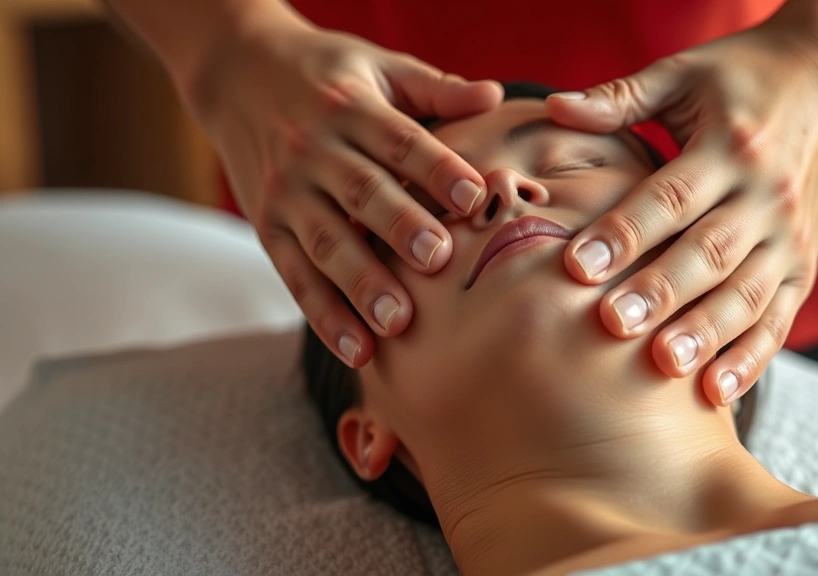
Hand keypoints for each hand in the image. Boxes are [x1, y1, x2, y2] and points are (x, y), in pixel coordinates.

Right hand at [183, 12, 501, 366]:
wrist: (235, 70)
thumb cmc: (326, 74)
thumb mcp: (378, 67)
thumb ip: (434, 89)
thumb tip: (494, 95)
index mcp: (352, 109)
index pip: (400, 141)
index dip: (437, 169)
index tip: (475, 198)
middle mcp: (314, 151)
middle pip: (362, 193)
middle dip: (401, 229)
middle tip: (439, 260)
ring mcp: (286, 192)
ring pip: (326, 242)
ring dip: (361, 285)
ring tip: (397, 322)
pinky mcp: (266, 226)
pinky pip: (295, 276)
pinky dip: (324, 316)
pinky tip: (357, 350)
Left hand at [547, 22, 817, 405]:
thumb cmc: (741, 79)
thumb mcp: (683, 74)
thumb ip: (620, 98)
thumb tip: (552, 107)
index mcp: (731, 146)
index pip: (671, 197)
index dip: (625, 234)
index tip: (577, 267)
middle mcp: (767, 195)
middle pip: (709, 252)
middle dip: (661, 291)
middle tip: (613, 324)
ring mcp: (790, 237)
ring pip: (747, 293)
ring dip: (706, 332)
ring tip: (663, 365)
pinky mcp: (803, 267)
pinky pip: (779, 320)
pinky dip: (751, 358)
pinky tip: (714, 392)